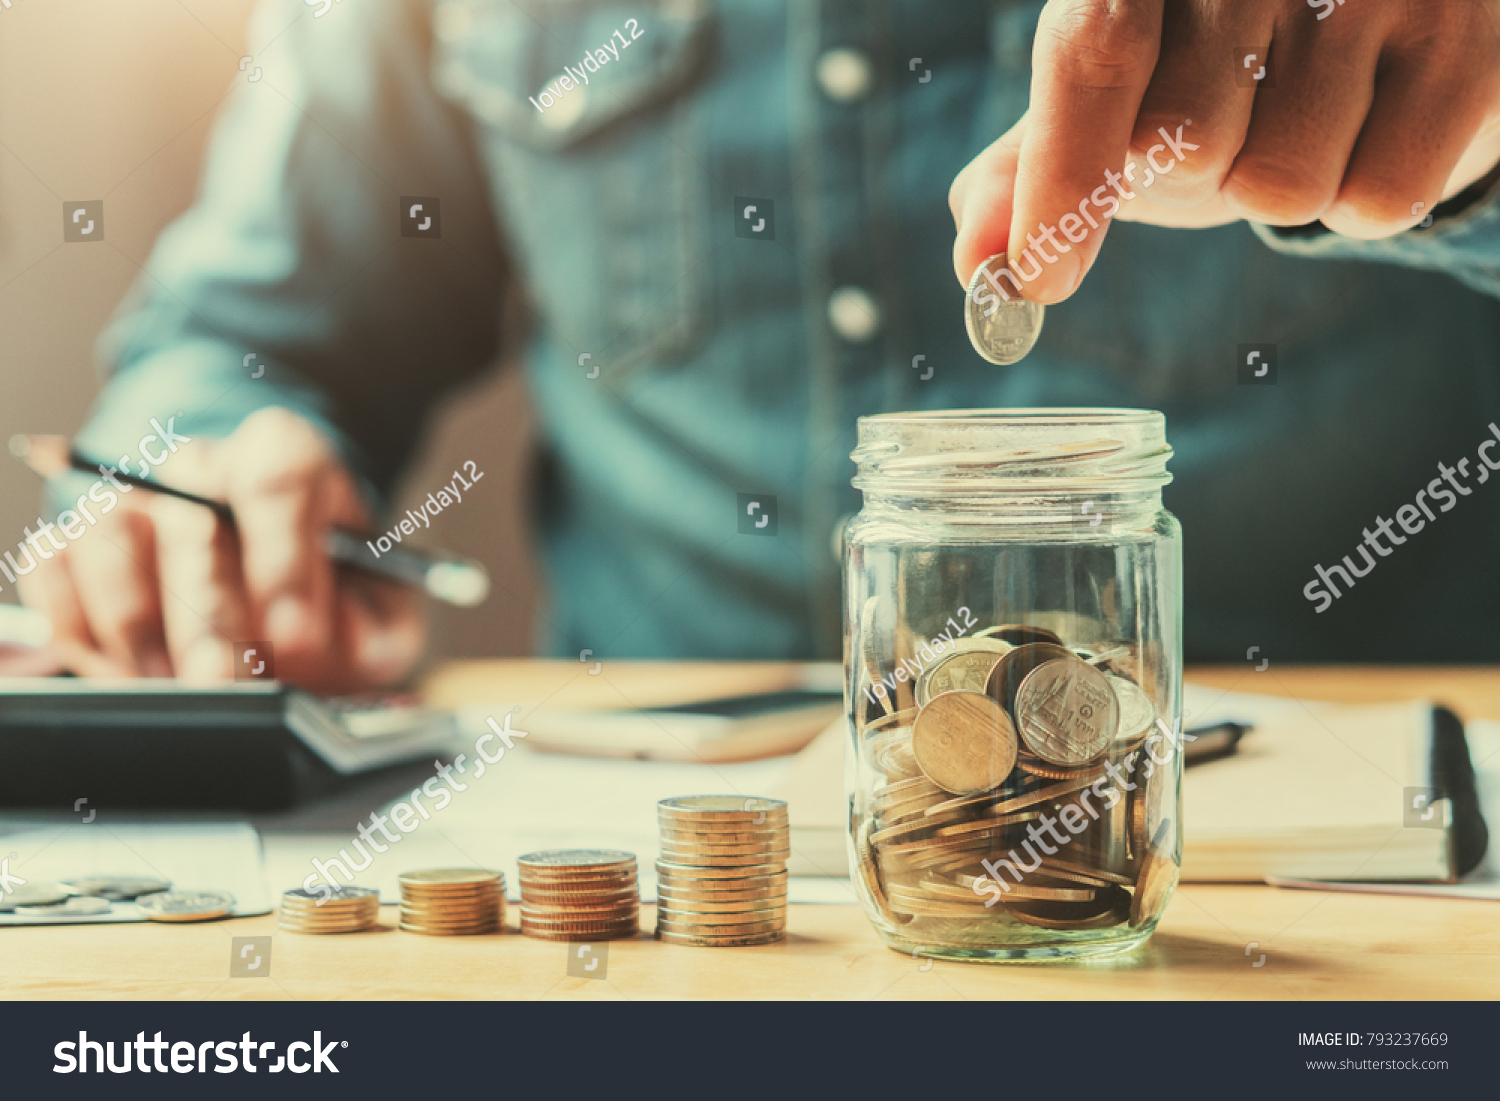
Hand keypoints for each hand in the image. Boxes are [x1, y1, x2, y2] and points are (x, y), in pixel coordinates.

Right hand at [19, 408, 424, 691]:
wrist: (278, 583)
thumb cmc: (330, 595)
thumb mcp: (378, 611)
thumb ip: (371, 625)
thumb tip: (331, 637)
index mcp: (286, 459)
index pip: (277, 477)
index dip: (285, 559)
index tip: (295, 632)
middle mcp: (203, 467)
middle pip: (190, 520)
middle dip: (209, 617)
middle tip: (228, 683)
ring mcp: (134, 497)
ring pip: (111, 537)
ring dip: (140, 626)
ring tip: (175, 687)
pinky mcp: (77, 540)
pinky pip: (52, 565)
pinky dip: (79, 621)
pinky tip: (123, 668)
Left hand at [950, 0, 1499, 302]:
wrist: (1377, 21)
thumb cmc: (1221, 64)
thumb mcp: (1114, 100)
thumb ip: (1032, 169)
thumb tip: (977, 265)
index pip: (1093, 54)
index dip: (1062, 178)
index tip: (1039, 281)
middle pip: (1184, 143)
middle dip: (1191, 170)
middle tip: (1232, 114)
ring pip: (1284, 186)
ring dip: (1281, 183)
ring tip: (1310, 111)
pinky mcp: (1471, 39)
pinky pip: (1379, 199)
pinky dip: (1363, 195)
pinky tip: (1374, 124)